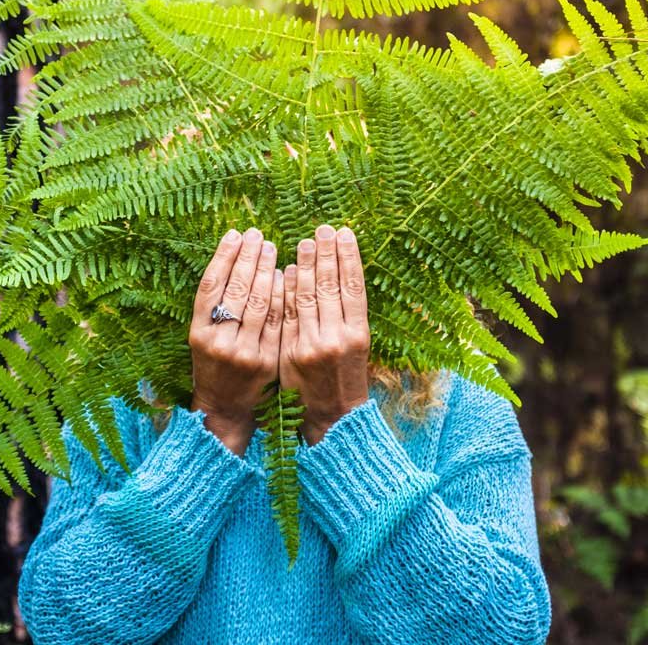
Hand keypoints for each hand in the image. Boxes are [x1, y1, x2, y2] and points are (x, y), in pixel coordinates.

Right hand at [189, 227, 283, 454]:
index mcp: (197, 331)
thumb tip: (233, 259)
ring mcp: (243, 351)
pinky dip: (279, 296)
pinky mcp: (266, 360)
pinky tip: (284, 275)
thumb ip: (213, 306)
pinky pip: (275, 321)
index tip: (235, 234)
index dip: (223, 256)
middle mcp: (217, 341)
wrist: (225, 408)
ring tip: (271, 248)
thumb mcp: (202, 337)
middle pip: (235, 289)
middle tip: (257, 235)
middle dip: (247, 258)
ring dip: (265, 270)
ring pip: (257, 302)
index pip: (210, 285)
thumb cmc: (213, 366)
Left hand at [280, 224, 371, 444]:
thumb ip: (347, 316)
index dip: (348, 257)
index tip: (344, 233)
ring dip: (306, 266)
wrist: (332, 418)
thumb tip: (337, 276)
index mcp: (359, 334)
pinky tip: (289, 271)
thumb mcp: (357, 347)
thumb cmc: (346, 379)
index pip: (354, 286)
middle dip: (326, 254)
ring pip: (307, 297)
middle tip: (321, 229)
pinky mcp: (291, 353)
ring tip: (304, 242)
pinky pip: (288, 315)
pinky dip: (288, 291)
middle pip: (330, 286)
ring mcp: (312, 345)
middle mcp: (337, 337)